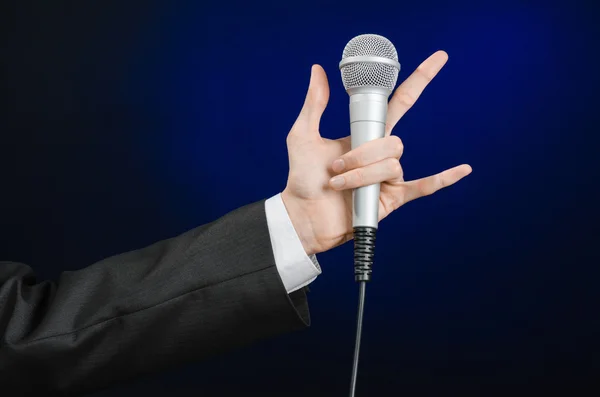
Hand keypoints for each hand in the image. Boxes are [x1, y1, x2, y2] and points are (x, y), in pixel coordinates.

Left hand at [281, 51, 471, 255]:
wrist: (303, 214)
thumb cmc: (302, 178)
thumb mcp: (303, 136)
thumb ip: (315, 104)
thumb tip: (318, 70)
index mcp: (365, 134)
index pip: (399, 103)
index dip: (419, 80)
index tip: (439, 59)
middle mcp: (380, 153)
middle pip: (392, 141)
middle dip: (362, 154)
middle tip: (335, 167)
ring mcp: (387, 176)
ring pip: (391, 165)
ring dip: (362, 175)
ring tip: (339, 185)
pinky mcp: (391, 198)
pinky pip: (422, 187)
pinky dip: (442, 179)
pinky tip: (462, 169)